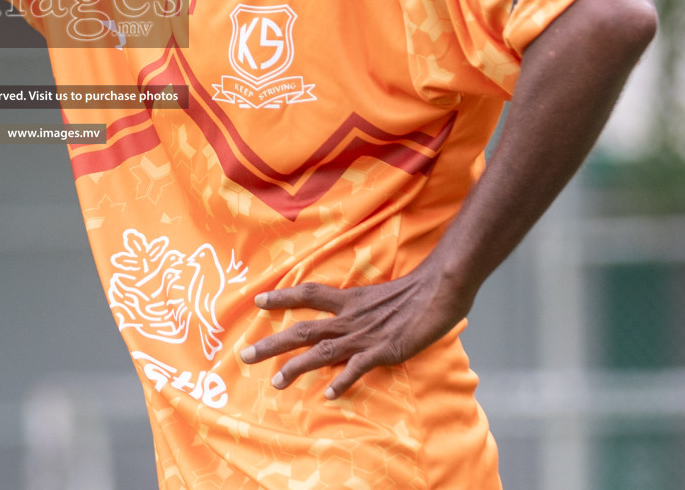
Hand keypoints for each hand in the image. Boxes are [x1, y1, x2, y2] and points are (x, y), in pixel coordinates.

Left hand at [239, 266, 470, 398]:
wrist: (439, 289)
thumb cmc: (414, 290)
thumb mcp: (379, 294)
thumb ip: (362, 305)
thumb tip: (351, 313)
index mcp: (349, 299)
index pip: (308, 294)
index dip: (282, 297)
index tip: (257, 301)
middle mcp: (349, 317)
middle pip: (302, 329)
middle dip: (271, 342)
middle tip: (245, 355)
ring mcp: (364, 335)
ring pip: (320, 351)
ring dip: (296, 367)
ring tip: (275, 383)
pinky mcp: (383, 350)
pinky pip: (357, 368)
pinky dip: (342, 380)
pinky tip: (329, 394)